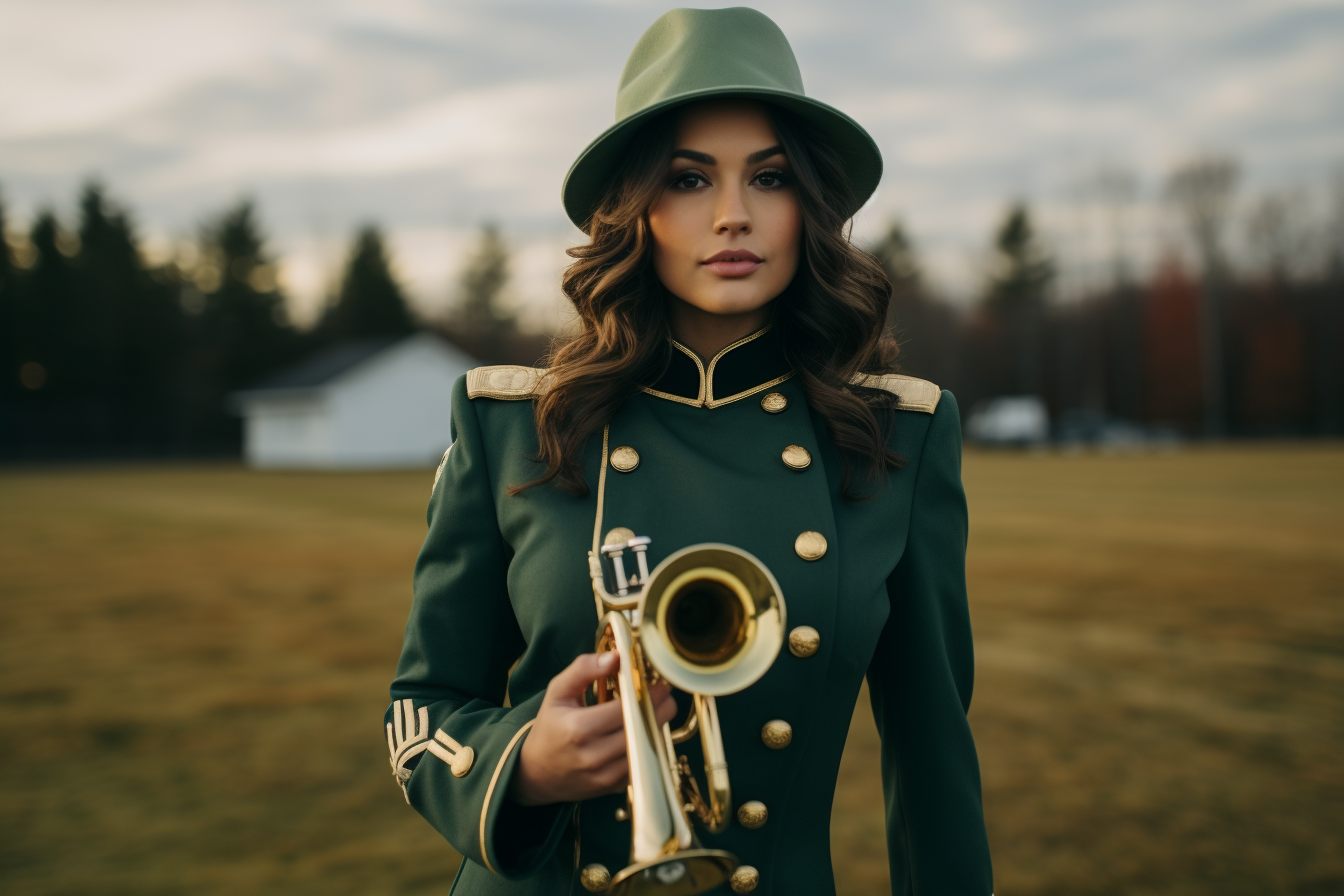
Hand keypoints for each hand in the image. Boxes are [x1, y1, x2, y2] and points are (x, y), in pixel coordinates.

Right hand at [508, 651, 677, 805]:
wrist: (536, 773)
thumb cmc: (549, 727)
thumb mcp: (557, 692)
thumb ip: (583, 669)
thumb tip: (616, 656)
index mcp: (579, 729)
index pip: (626, 709)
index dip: (648, 695)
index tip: (660, 683)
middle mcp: (593, 756)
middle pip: (642, 730)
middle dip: (661, 710)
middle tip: (665, 695)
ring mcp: (605, 776)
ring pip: (646, 749)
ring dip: (657, 728)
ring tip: (658, 710)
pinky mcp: (613, 787)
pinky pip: (642, 765)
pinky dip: (648, 747)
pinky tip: (645, 732)